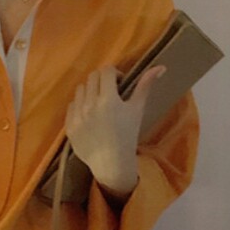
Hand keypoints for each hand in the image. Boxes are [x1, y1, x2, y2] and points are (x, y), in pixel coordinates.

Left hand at [64, 64, 166, 191]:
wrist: (111, 162)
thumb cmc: (127, 136)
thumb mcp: (137, 110)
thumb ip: (145, 86)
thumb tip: (160, 67)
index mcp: (108, 100)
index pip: (106, 71)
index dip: (114, 73)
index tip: (119, 83)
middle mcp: (90, 105)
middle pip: (92, 77)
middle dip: (102, 80)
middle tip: (110, 91)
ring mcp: (77, 115)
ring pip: (80, 89)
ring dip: (90, 90)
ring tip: (99, 102)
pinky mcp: (69, 124)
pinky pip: (72, 105)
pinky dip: (80, 105)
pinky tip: (90, 115)